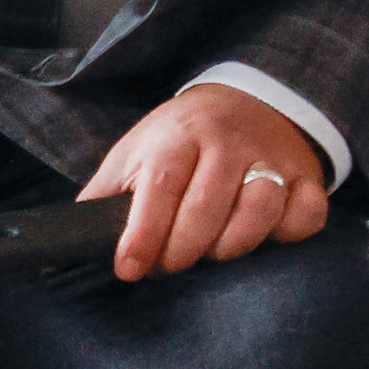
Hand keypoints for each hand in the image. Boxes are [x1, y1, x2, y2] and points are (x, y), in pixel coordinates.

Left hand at [82, 82, 333, 282]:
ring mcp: (272, 157)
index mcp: (179, 135)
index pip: (160, 187)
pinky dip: (288, 233)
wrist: (248, 100)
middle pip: (208, 205)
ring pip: (260, 209)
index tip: (130, 269)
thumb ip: (104, 197)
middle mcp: (228, 142)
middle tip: (170, 265)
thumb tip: (62, 246)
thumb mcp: (135, 153)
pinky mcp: (307, 174)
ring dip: (233, 243)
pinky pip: (307, 213)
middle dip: (183, 248)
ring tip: (214, 251)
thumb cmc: (180, 139)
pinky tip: (265, 235)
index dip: (144, 234)